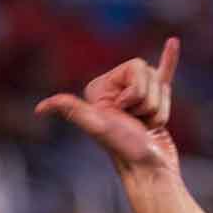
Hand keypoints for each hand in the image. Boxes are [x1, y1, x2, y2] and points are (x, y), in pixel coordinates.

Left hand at [36, 39, 179, 175]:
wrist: (148, 170)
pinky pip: (164, 73)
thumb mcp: (96, 125)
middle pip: (149, 73)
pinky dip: (170, 59)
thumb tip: (39, 109)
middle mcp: (115, 92)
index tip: (124, 112)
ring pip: (161, 85)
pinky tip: (173, 42)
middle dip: (149, 99)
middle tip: (136, 121)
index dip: (136, 90)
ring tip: (146, 126)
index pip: (136, 66)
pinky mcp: (154, 104)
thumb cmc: (124, 148)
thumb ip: (71, 111)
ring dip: (160, 107)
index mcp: (100, 90)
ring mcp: (135, 98)